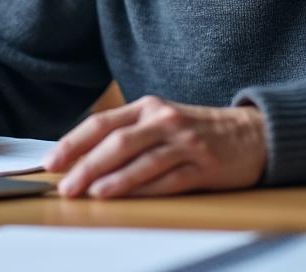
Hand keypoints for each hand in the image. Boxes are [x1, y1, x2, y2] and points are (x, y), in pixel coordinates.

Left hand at [43, 96, 266, 198]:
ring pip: (142, 161)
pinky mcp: (204, 166)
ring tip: (91, 193)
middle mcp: (164, 120)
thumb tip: (81, 157)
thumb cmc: (197, 129)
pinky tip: (127, 198)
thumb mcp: (161, 119)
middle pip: (118, 142)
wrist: (253, 133)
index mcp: (148, 107)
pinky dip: (145, 190)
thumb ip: (127, 133)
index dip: (74, 143)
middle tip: (66, 185)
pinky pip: (169, 180)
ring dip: (113, 179)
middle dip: (87, 165)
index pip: (102, 123)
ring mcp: (185, 143)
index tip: (52, 162)